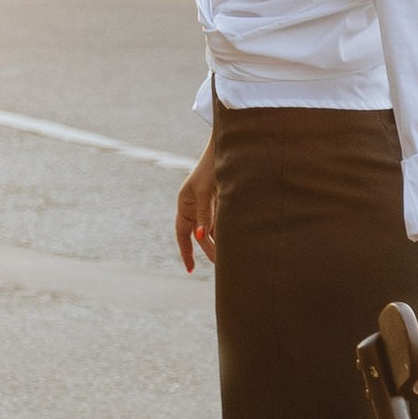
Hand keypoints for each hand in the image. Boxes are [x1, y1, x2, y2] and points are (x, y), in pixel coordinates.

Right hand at [175, 141, 219, 271]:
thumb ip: (204, 214)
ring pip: (211, 229)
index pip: (182, 234)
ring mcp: (207, 204)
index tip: (190, 269)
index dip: (186, 252)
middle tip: (219, 263)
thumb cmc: (212, 167)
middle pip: (199, 234)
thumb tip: (202, 236)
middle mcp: (194, 206)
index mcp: (185, 203)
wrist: (227, 148)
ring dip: (219, 241)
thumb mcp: (205, 192)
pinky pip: (221, 221)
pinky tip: (235, 239)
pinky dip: (226, 230)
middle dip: (208, 249)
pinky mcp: (220, 201)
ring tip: (230, 255)